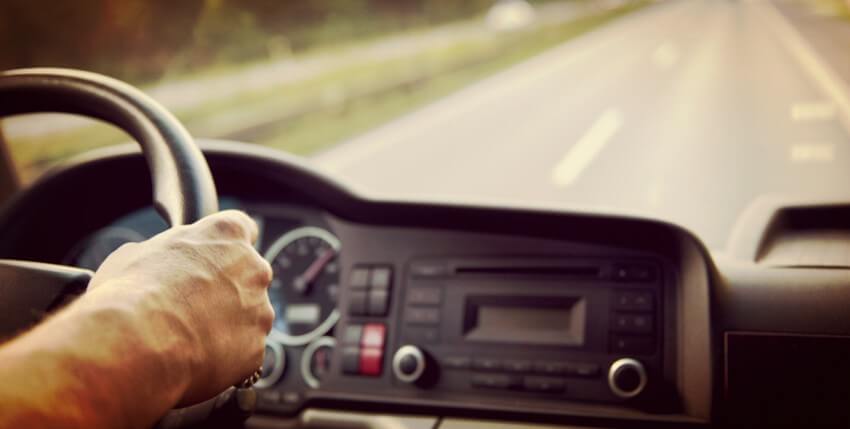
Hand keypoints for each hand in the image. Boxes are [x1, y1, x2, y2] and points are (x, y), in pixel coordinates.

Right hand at [84, 210, 273, 404]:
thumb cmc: (130, 294)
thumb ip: (164, 253)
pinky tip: (195, 360)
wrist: (136, 344)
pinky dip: (224, 357)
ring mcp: (260, 311)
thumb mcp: (134, 254)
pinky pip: (243, 352)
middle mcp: (253, 269)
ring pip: (249, 317)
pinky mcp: (256, 349)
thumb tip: (157, 263)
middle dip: (226, 289)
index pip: (242, 228)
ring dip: (227, 325)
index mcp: (227, 235)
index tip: (215, 257)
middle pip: (248, 276)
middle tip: (192, 306)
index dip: (225, 245)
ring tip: (187, 338)